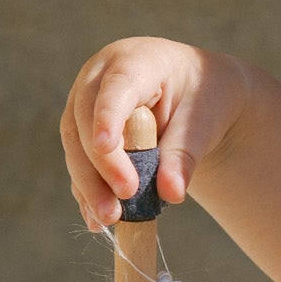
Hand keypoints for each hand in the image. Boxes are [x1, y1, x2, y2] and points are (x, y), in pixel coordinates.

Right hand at [59, 37, 248, 229]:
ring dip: (88, 184)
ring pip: (75, 143)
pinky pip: (80, 162)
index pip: (116, 87)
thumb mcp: (205, 119)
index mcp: (135, 60)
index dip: (107, 116)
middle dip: (100, 166)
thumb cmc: (205, 97)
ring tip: (108, 220)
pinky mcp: (83, 130)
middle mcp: (100, 76)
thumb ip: (186, 154)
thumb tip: (171, 193)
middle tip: (119, 203)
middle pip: (85, 120)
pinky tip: (96, 221)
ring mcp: (86, 102)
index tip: (106, 148)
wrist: (200, 92)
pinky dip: (87, 191)